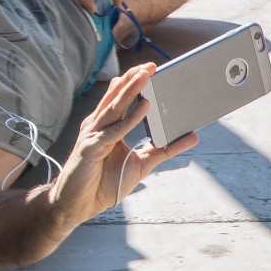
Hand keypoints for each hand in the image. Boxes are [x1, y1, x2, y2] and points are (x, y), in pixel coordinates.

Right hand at [51, 64, 198, 225]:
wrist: (78, 205)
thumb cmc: (103, 183)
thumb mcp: (141, 164)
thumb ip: (164, 149)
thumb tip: (193, 136)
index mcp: (106, 126)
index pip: (120, 99)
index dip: (133, 83)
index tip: (150, 69)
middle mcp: (97, 126)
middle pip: (116, 98)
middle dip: (133, 80)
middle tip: (151, 65)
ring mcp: (92, 136)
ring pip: (114, 108)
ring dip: (130, 91)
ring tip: (146, 76)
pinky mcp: (90, 149)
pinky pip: (114, 131)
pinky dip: (130, 119)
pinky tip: (144, 107)